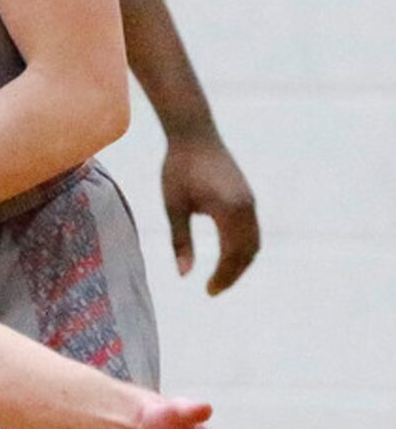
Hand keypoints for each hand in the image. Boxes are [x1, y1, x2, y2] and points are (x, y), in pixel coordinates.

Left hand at [162, 131, 257, 295]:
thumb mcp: (173, 207)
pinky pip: (252, 230)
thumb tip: (184, 275)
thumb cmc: (178, 169)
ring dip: (241, 263)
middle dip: (233, 274)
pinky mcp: (248, 198)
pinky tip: (226, 257)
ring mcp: (250, 201)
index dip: (223, 276)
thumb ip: (180, 241)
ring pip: (254, 242)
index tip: (208, 292)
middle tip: (212, 291)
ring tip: (219, 278)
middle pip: (248, 251)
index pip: (232, 254)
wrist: (195, 136)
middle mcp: (246, 206)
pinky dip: (244, 248)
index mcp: (229, 209)